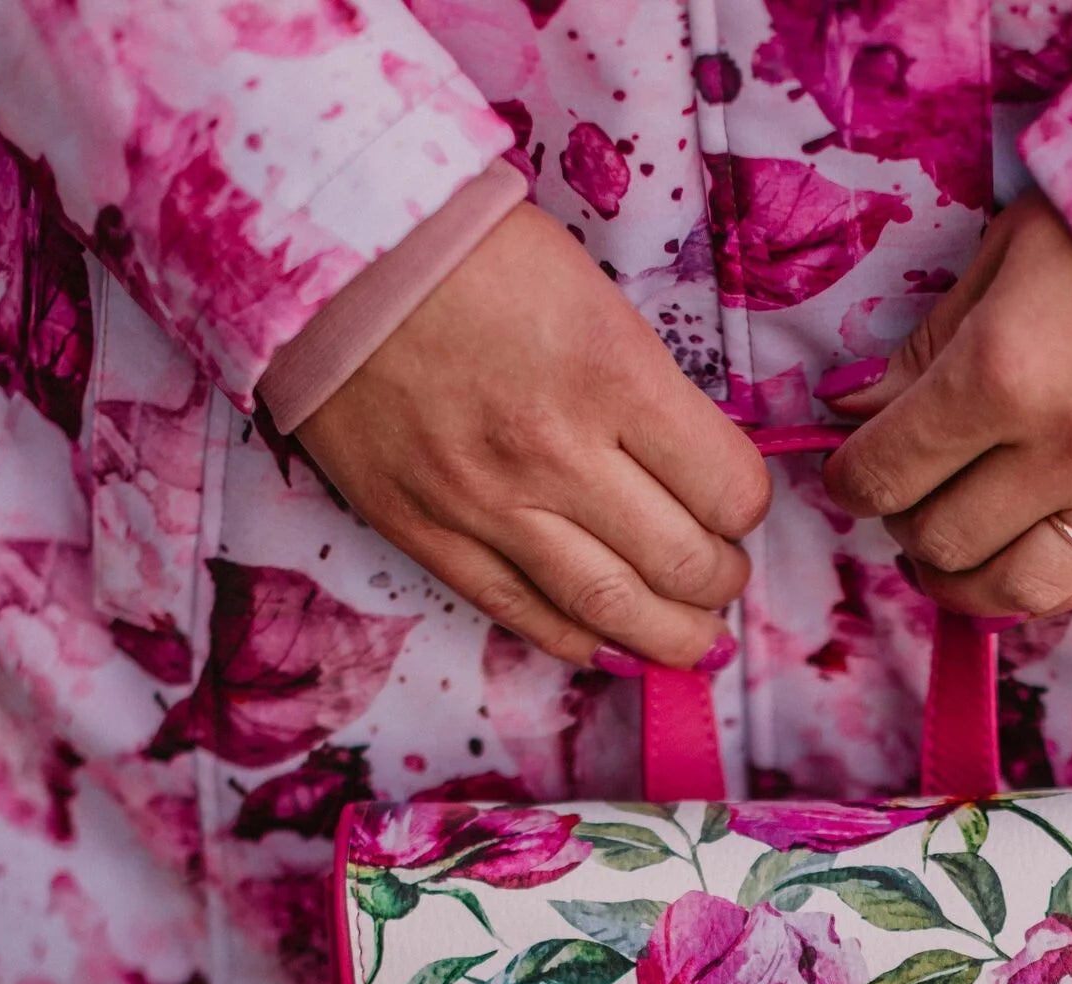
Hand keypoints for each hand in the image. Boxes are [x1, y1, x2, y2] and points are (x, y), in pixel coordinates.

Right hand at [297, 203, 770, 667]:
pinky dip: (583, 643)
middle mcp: (556, 453)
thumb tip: (692, 468)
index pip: (728, 488)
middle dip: (722, 580)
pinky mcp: (428, 535)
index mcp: (612, 374)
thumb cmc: (466, 251)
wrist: (324, 251)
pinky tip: (613, 643)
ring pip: (611, 611)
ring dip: (671, 636)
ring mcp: (487, 505)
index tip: (735, 499)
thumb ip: (643, 385)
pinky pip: (524, 616)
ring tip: (691, 632)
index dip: (747, 505)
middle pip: (683, 564)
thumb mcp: (588, 292)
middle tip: (723, 571)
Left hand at [821, 192, 1071, 618]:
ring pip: (1015, 590)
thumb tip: (851, 412)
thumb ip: (927, 347)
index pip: (888, 471)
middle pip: (943, 539)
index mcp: (1003, 371)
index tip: (852, 470)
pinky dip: (1042, 582)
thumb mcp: (1006, 256)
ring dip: (963, 583)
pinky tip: (1022, 554)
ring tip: (951, 554)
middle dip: (906, 523)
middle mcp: (1065, 447)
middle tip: (910, 496)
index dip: (852, 480)